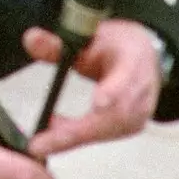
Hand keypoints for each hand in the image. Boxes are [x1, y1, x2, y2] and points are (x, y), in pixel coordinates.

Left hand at [24, 19, 160, 158]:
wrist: (148, 58)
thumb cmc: (117, 45)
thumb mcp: (90, 36)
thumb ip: (59, 43)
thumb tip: (30, 39)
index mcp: (134, 61)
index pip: (125, 77)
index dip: (113, 91)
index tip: (98, 103)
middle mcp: (142, 92)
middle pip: (112, 116)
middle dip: (75, 131)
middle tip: (40, 143)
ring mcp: (140, 113)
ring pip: (106, 131)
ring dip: (73, 137)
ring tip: (41, 140)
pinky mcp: (132, 127)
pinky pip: (103, 136)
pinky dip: (79, 137)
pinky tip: (56, 136)